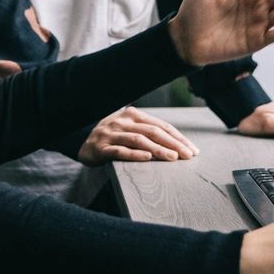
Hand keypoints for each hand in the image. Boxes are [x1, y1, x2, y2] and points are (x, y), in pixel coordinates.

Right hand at [76, 107, 197, 164]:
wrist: (80, 140)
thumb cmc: (112, 136)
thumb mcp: (128, 127)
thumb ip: (147, 131)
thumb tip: (177, 144)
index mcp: (132, 115)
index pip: (160, 125)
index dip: (178, 137)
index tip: (192, 149)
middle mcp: (122, 121)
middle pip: (153, 131)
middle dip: (173, 144)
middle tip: (187, 155)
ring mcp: (111, 133)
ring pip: (139, 140)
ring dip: (158, 149)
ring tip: (172, 158)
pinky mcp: (101, 147)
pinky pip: (120, 150)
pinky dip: (135, 154)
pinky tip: (147, 158)